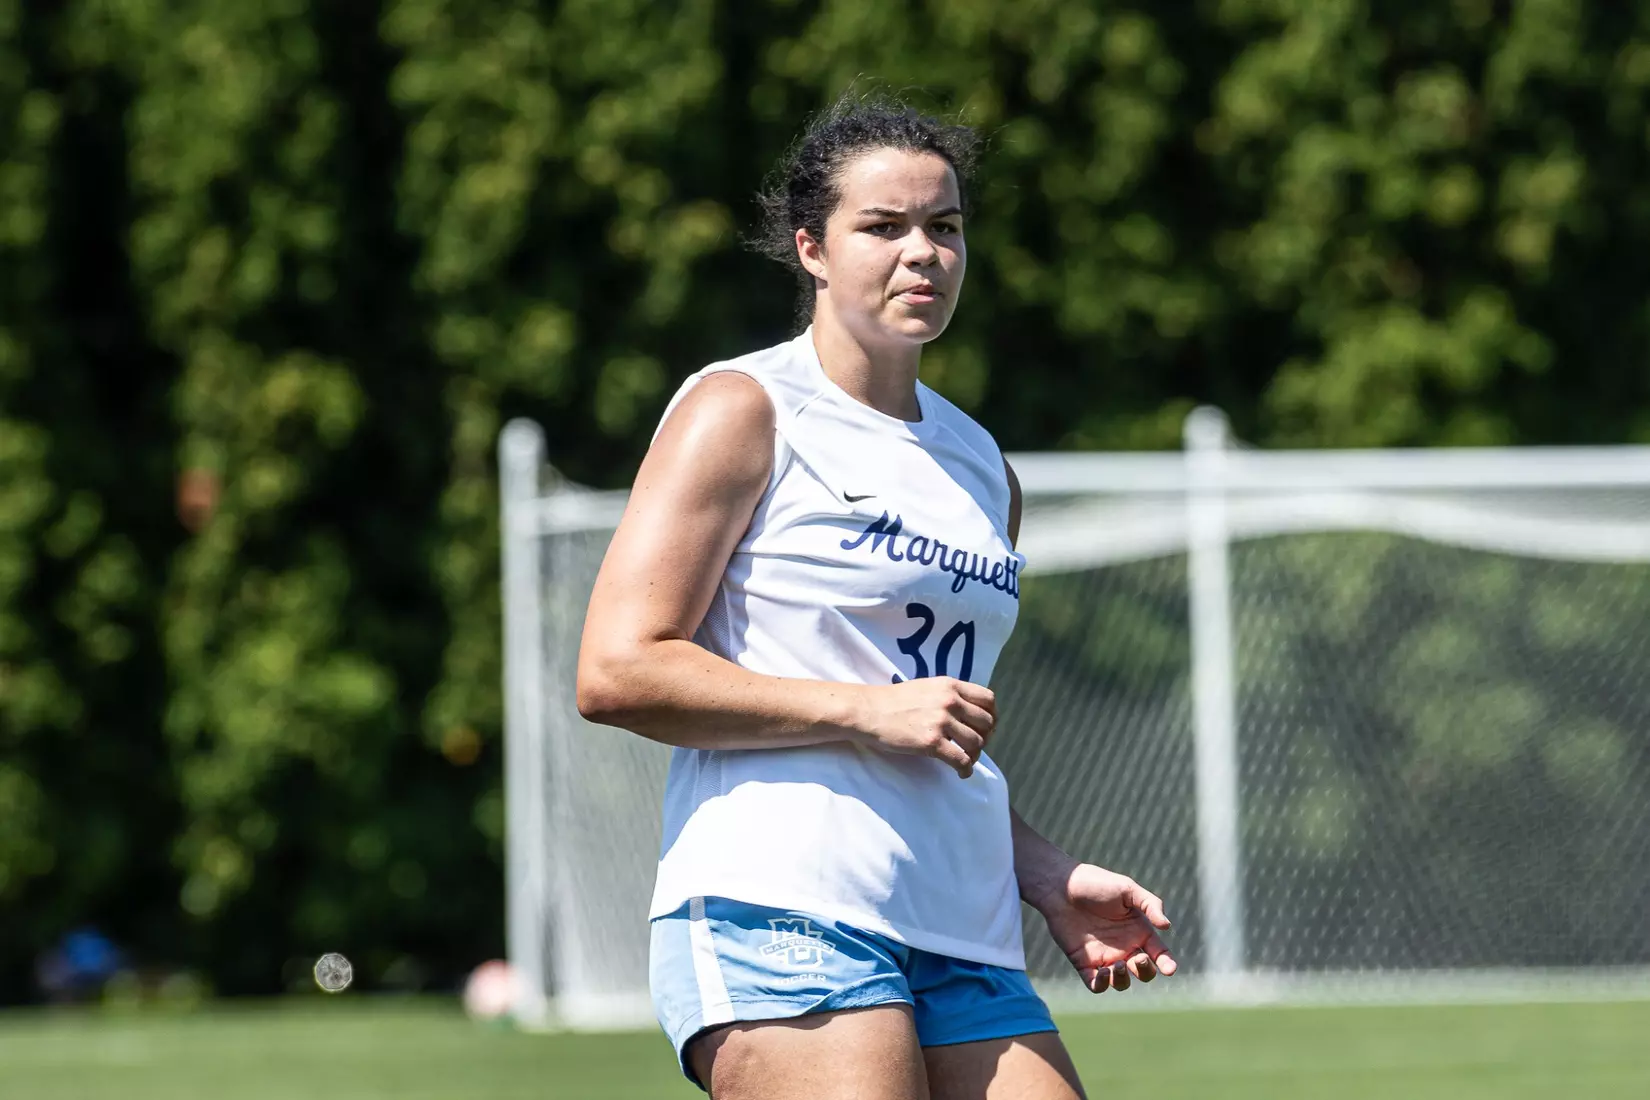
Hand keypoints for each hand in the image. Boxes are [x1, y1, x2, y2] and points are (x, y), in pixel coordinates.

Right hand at [855, 677, 994, 777]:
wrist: (868, 711)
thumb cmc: (894, 701)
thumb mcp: (927, 687)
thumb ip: (949, 695)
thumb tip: (968, 713)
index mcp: (950, 685)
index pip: (988, 699)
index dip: (992, 715)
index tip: (985, 727)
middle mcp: (950, 701)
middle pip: (987, 722)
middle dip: (985, 737)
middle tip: (973, 746)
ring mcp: (941, 722)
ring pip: (977, 743)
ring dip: (975, 755)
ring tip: (965, 760)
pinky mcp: (932, 742)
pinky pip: (962, 759)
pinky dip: (966, 769)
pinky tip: (961, 773)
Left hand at [1037, 863, 1176, 992]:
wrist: (1062, 887)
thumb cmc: (1096, 884)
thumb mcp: (1127, 889)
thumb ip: (1150, 904)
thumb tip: (1167, 926)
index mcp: (1138, 931)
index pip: (1159, 954)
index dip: (1167, 963)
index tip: (1170, 969)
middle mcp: (1124, 947)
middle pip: (1143, 972)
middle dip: (1145, 971)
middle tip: (1138, 958)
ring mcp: (1104, 957)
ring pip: (1121, 983)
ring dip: (1123, 980)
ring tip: (1117, 964)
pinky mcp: (1084, 963)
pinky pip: (1096, 984)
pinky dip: (1102, 985)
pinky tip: (1103, 972)